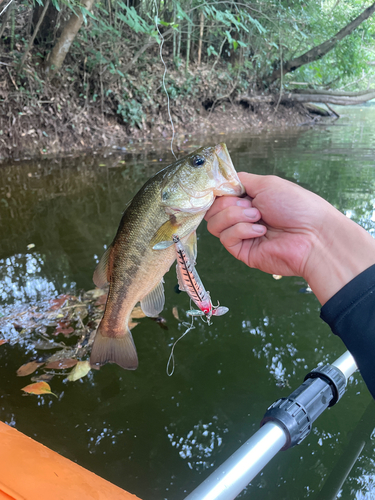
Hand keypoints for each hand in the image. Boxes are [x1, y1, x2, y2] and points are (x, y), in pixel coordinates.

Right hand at [205, 173, 374, 303]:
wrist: (313, 235)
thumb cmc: (296, 206)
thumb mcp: (267, 183)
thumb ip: (240, 180)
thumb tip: (220, 181)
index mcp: (248, 199)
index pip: (219, 195)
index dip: (218, 192)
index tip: (224, 190)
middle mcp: (242, 216)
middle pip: (212, 210)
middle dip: (228, 204)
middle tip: (250, 205)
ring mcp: (242, 235)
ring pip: (215, 224)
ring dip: (235, 216)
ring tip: (258, 217)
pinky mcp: (243, 252)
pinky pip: (226, 238)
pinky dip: (242, 230)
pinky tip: (260, 231)